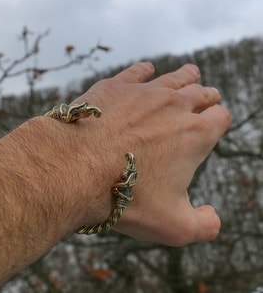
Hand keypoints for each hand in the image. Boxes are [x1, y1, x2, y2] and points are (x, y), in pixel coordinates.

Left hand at [71, 62, 230, 245]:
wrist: (76, 169)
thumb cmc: (126, 197)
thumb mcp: (173, 226)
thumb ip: (203, 226)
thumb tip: (213, 218)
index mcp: (194, 135)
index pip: (220, 118)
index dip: (219, 121)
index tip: (215, 123)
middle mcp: (174, 106)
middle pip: (201, 93)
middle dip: (207, 97)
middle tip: (208, 97)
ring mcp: (144, 93)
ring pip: (175, 78)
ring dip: (186, 76)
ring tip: (192, 73)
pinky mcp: (116, 87)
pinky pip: (136, 72)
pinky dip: (144, 71)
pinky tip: (147, 70)